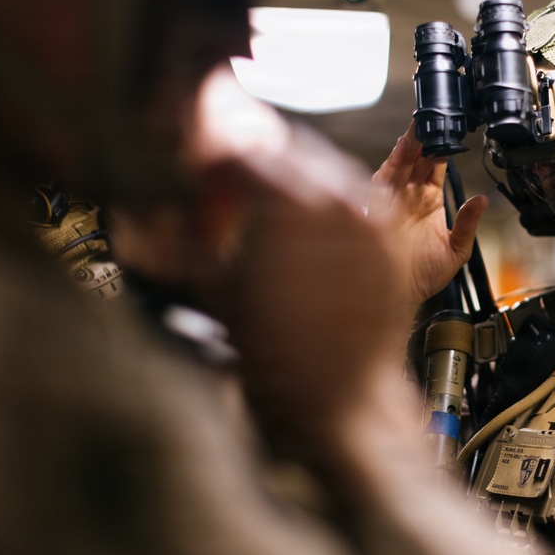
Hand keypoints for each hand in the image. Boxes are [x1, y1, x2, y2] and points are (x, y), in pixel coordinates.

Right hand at [180, 65, 415, 442]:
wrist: (341, 401)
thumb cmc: (277, 357)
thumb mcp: (217, 290)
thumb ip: (188, 237)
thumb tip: (163, 208)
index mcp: (292, 204)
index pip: (243, 154)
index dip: (212, 162)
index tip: (198, 175)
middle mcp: (340, 199)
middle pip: (287, 153)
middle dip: (253, 165)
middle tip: (226, 188)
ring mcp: (372, 217)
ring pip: (325, 170)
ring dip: (292, 180)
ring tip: (264, 211)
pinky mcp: (391, 238)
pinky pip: (354, 200)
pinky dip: (325, 205)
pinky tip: (305, 232)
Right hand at [367, 123, 486, 311]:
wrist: (403, 296)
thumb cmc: (422, 276)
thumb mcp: (456, 249)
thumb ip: (468, 223)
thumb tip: (482, 200)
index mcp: (428, 201)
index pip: (435, 165)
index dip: (443, 146)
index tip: (452, 127)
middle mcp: (409, 196)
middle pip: (418, 157)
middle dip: (425, 136)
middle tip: (434, 114)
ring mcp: (394, 200)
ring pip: (402, 163)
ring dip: (410, 143)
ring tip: (421, 124)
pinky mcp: (380, 208)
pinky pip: (385, 180)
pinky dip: (394, 162)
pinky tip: (404, 148)